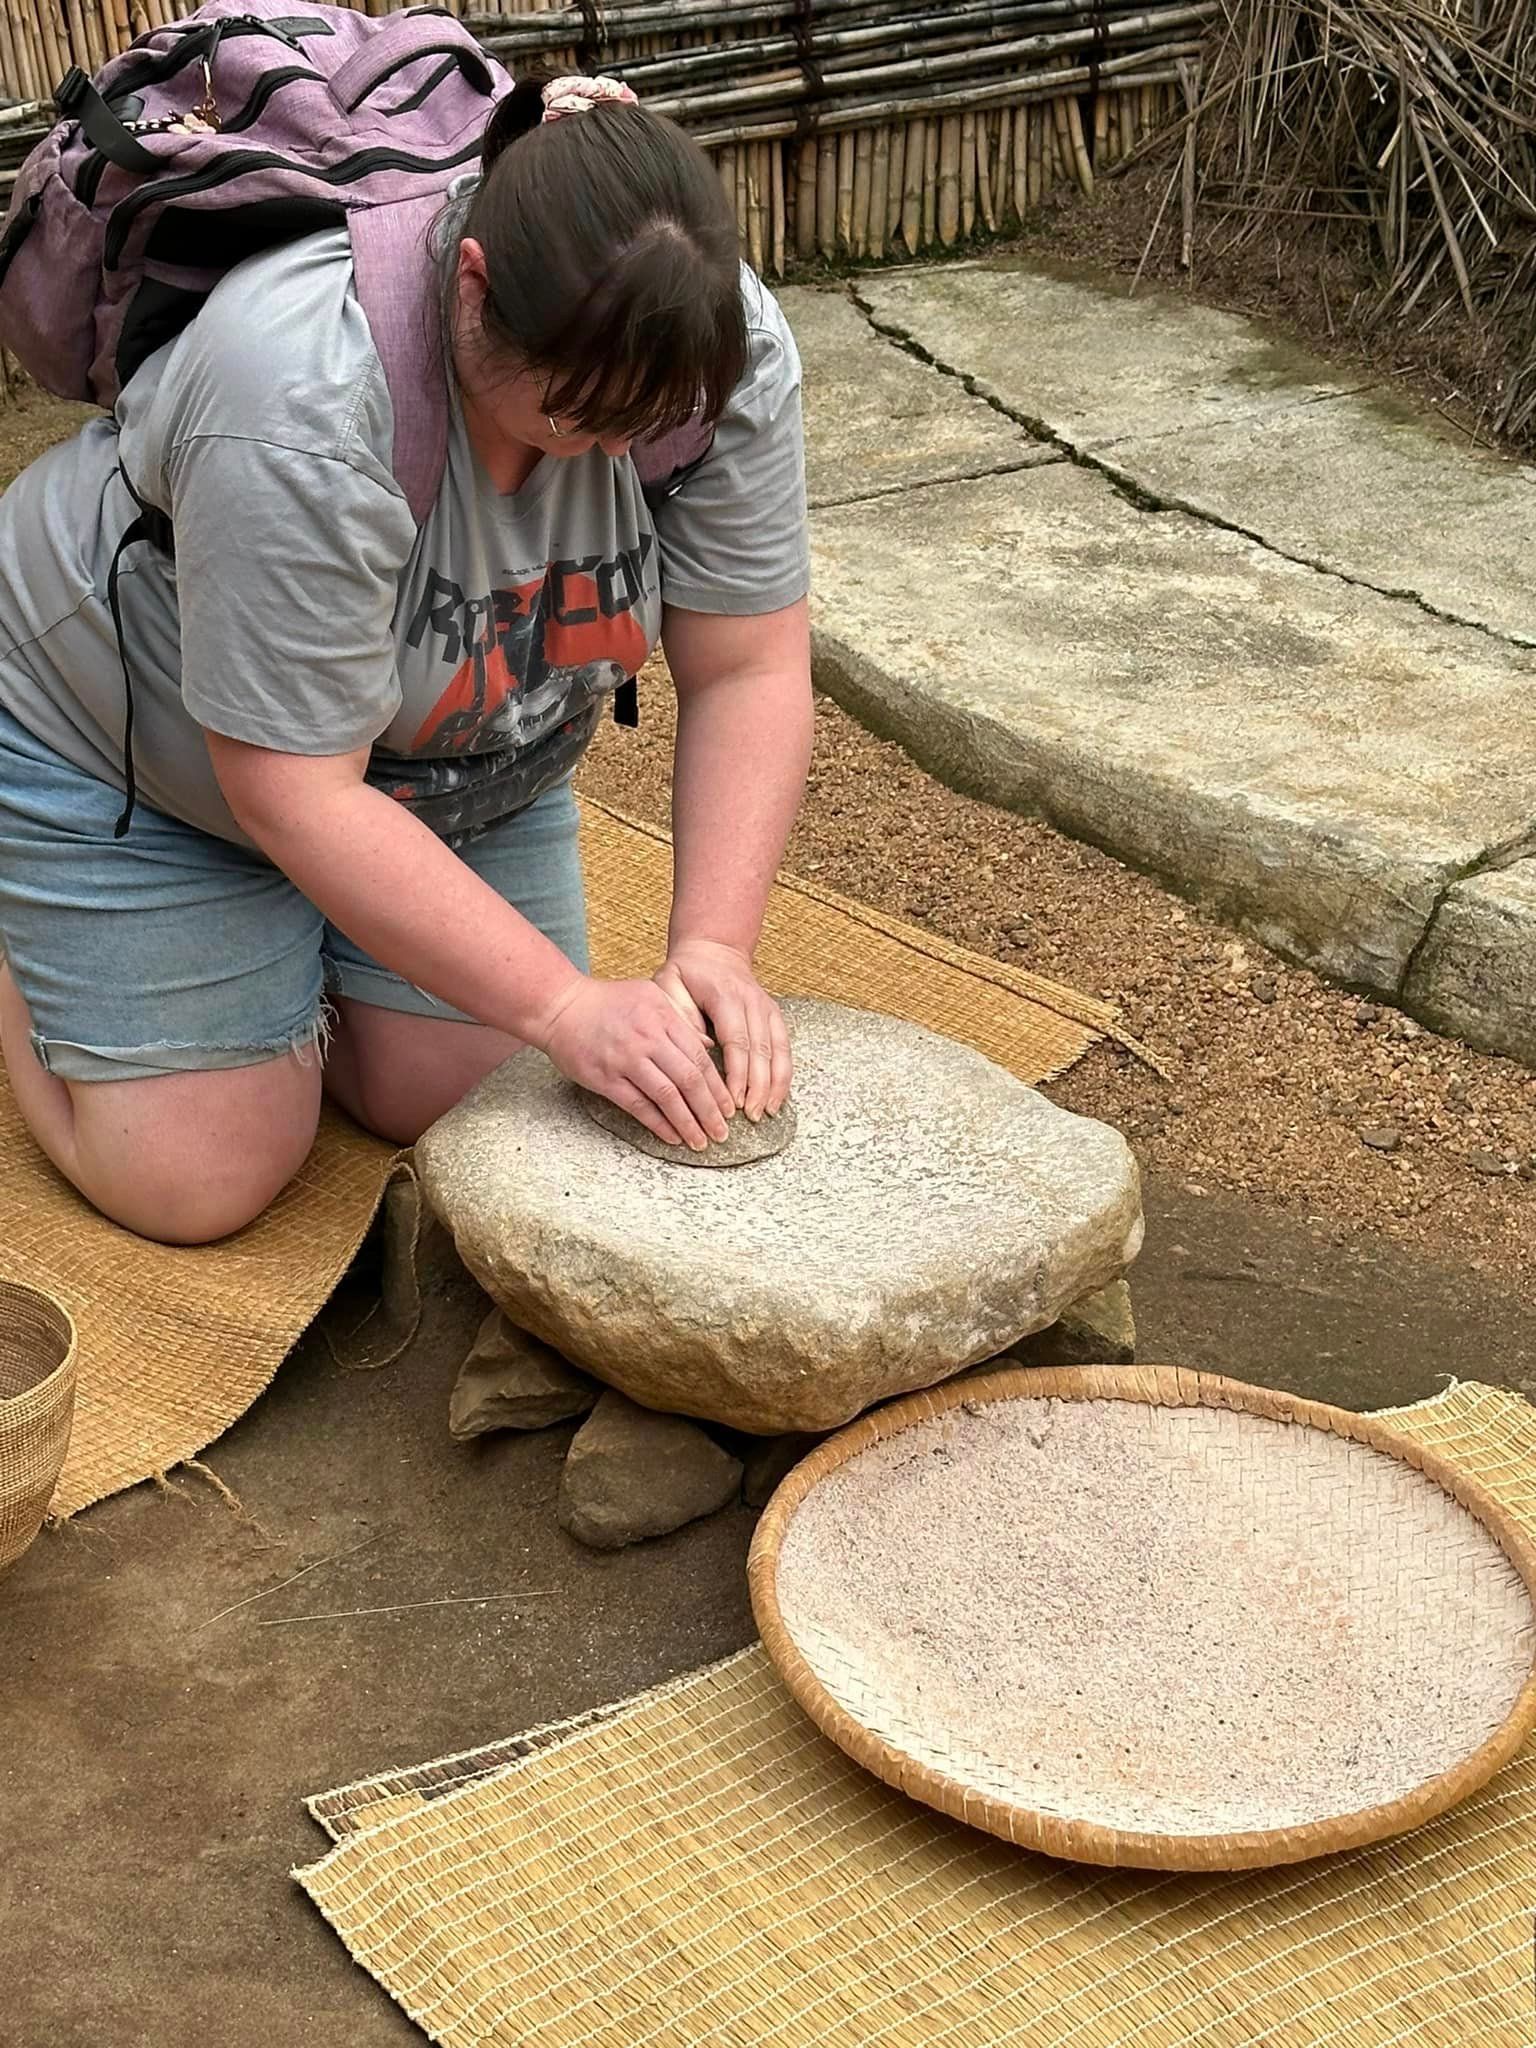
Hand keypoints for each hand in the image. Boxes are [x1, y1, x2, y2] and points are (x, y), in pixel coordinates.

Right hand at [535, 974, 734, 1149]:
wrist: (560, 1006)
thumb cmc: (607, 1002)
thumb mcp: (650, 997)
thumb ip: (681, 1020)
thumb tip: (710, 1048)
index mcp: (663, 1018)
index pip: (700, 1058)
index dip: (718, 1087)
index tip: (729, 1108)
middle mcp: (648, 1039)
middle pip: (689, 1080)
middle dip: (710, 1111)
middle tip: (722, 1133)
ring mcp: (626, 1060)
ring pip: (667, 1097)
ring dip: (688, 1123)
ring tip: (700, 1141)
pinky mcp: (605, 1078)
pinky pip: (638, 1106)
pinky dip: (658, 1124)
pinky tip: (673, 1137)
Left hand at [653, 939, 791, 1119]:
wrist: (714, 951)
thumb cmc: (685, 973)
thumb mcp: (669, 984)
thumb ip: (680, 1015)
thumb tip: (703, 1048)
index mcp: (726, 995)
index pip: (737, 1040)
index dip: (737, 1073)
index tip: (732, 1101)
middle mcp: (752, 1001)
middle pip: (760, 1050)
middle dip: (757, 1086)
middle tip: (748, 1115)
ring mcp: (767, 1008)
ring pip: (777, 1051)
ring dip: (774, 1084)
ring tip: (766, 1113)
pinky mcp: (775, 1015)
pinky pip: (784, 1048)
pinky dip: (784, 1075)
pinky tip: (777, 1099)